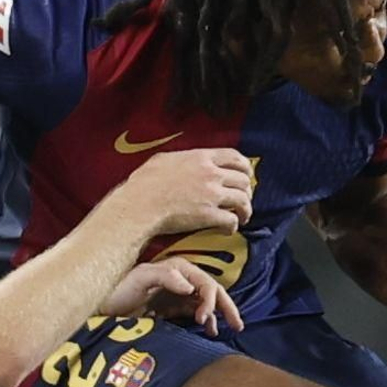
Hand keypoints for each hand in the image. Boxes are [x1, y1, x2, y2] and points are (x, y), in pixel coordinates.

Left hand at [104, 255, 242, 335]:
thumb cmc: (116, 291)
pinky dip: (205, 321)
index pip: (204, 283)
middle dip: (226, 307)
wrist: (100, 307)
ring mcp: (176, 294)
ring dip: (218, 315)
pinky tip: (210, 331)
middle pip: (211, 291)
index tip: (204, 318)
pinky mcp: (171, 307)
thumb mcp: (139, 279)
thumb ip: (165, 277)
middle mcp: (180, 279)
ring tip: (229, 329)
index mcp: (177, 269)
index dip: (210, 300)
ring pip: (206, 303)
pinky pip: (194, 312)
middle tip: (238, 325)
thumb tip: (190, 285)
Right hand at [109, 148, 253, 242]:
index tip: (246, 175)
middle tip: (243, 199)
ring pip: (243, 200)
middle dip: (247, 191)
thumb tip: (182, 160)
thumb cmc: (144, 183)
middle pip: (243, 180)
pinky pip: (231, 221)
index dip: (245, 167)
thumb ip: (180, 158)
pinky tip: (228, 229)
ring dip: (245, 210)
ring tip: (242, 217)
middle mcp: (210, 174)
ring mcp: (211, 195)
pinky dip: (233, 226)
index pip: (235, 157)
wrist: (139, 204)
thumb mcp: (163, 159)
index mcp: (201, 157)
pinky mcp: (208, 216)